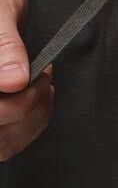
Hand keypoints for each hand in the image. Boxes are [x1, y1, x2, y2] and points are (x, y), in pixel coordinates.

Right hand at [0, 0, 53, 160]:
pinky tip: (42, 98)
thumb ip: (3, 45)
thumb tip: (12, 80)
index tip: (38, 77)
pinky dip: (35, 122)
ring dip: (35, 118)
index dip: (13, 105)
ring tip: (44, 86)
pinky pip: (12, 138)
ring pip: (5, 143)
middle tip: (44, 75)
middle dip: (29, 107)